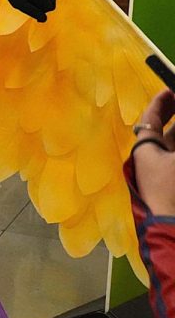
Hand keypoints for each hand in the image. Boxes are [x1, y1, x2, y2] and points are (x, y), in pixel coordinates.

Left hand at [0, 0, 55, 21]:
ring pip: (51, 2)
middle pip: (51, 5)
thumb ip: (32, 12)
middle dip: (42, 8)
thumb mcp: (20, 5)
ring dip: (42, 4)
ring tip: (29, 0)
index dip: (40, 12)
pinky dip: (42, 0)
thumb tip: (44, 19)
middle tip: (28, 4)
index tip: (28, 8)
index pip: (49, 8)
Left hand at [134, 90, 174, 214]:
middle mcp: (152, 161)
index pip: (150, 120)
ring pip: (172, 147)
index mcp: (145, 151)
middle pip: (166, 134)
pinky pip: (173, 162)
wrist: (173, 228)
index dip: (162, 103)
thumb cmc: (171, 188)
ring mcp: (162, 175)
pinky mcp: (170, 187)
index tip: (171, 89)